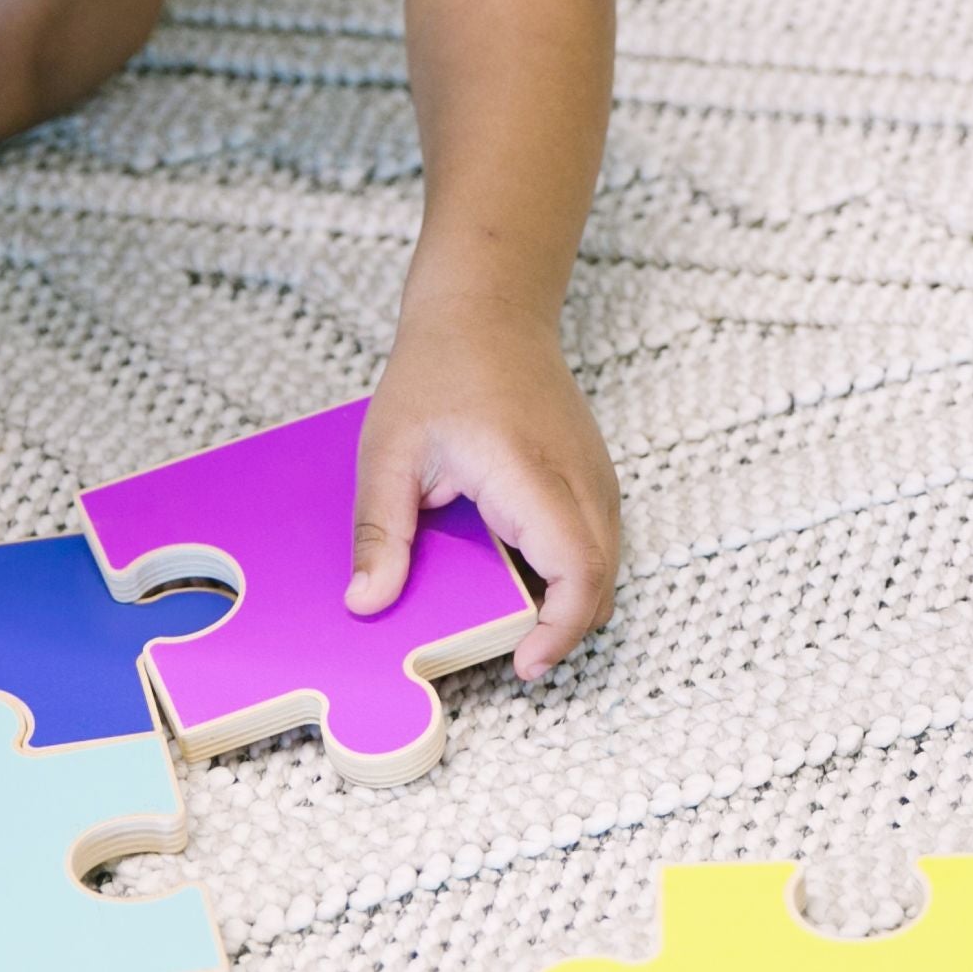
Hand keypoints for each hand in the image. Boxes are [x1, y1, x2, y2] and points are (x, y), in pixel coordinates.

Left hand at [349, 313, 620, 681]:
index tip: (524, 663)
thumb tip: (367, 601)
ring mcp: (595, 476)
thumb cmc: (440, 368)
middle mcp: (578, 479)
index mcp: (529, 474)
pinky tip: (523, 576)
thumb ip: (380, 532)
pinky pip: (596, 541)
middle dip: (563, 631)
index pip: (577, 570)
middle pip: (600, 582)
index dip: (560, 630)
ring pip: (605, 565)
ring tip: (514, 620)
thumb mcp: (389, 451)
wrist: (488, 308)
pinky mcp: (593, 475)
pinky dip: (572, 574)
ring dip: (569, 603)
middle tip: (510, 655)